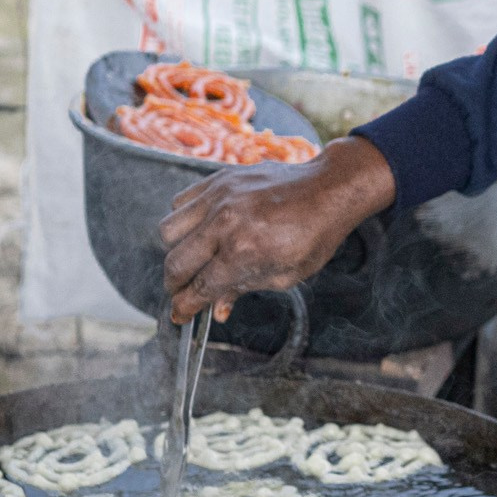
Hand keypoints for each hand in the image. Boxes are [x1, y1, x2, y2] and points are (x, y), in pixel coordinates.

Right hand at [160, 136, 395, 322]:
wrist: (328, 189)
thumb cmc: (314, 234)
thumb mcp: (286, 274)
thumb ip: (244, 290)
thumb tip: (217, 310)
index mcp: (244, 251)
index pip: (199, 288)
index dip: (184, 308)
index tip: (179, 316)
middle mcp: (225, 223)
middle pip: (176, 263)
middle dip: (175, 286)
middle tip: (183, 291)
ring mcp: (219, 197)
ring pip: (168, 230)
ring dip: (175, 251)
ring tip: (192, 259)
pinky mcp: (218, 180)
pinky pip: (181, 203)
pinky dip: (184, 220)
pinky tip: (201, 231)